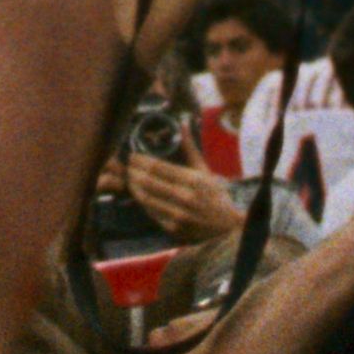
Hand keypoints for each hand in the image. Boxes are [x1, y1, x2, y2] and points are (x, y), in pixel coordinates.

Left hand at [122, 152, 247, 241]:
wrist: (226, 228)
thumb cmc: (215, 195)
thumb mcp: (204, 170)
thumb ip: (190, 148)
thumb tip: (182, 124)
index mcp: (193, 180)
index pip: (159, 168)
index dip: (141, 160)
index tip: (132, 155)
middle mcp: (185, 198)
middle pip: (149, 182)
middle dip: (133, 172)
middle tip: (127, 166)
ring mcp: (178, 215)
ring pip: (146, 198)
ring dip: (134, 187)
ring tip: (129, 178)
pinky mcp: (173, 229)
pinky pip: (151, 213)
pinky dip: (142, 202)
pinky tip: (138, 194)